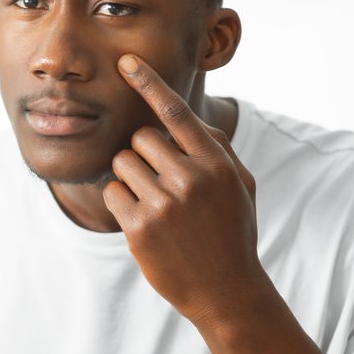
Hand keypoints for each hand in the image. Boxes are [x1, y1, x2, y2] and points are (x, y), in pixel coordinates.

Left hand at [102, 54, 269, 326]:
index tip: (125, 61)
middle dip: (144, 154)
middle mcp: (190, 178)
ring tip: (153, 202)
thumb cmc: (232, 232)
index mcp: (216, 163)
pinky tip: (143, 220)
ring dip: (130, 177)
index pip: (176, 111)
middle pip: (141, 137)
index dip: (148, 82)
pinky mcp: (139, 228)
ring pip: (122, 162)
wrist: (227, 292)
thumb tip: (190, 119)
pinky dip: (121, 201)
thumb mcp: (240, 186)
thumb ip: (217, 150)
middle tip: (160, 181)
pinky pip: (112, 192)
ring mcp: (164, 204)